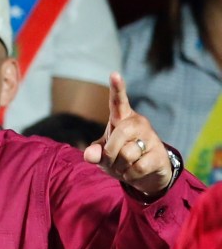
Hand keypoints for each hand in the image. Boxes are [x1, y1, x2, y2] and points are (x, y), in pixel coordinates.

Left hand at [83, 72, 172, 196]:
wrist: (145, 175)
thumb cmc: (119, 157)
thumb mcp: (102, 155)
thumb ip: (94, 152)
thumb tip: (89, 155)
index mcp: (121, 118)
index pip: (118, 101)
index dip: (117, 88)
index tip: (114, 74)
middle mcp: (138, 123)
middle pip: (120, 135)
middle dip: (110, 153)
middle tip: (111, 161)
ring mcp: (151, 137)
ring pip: (128, 154)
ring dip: (120, 167)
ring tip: (125, 166)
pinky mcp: (159, 155)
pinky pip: (137, 167)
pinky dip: (130, 175)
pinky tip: (134, 172)